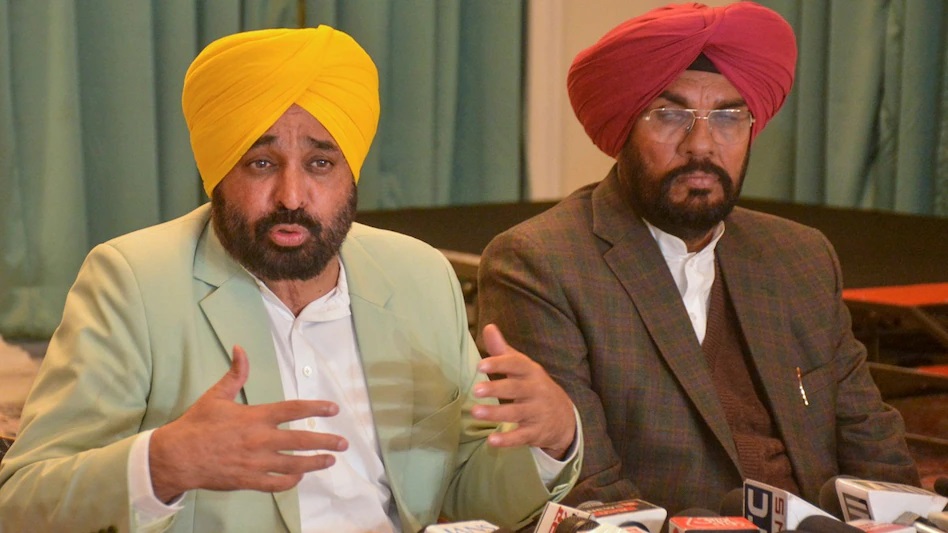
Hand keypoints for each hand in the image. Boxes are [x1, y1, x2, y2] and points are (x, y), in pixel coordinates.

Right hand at [149, 345, 346, 501]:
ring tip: (330, 460)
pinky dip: (291, 481)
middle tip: (343, 443)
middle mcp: (260, 440)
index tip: (333, 410)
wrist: (176, 457)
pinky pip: (277, 484)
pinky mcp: (248, 480)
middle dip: (326, 441)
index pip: (294, 410)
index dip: (316, 408)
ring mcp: (256, 462)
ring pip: (294, 465)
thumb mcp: (216, 395)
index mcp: (255, 417)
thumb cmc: (196, 425)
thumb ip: (236, 374)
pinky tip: (300, 476)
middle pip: (302, 441)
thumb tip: (240, 349)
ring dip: (315, 463)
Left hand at [472, 324, 576, 459]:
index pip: (516, 365)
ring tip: (476, 412)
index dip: (499, 364)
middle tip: (475, 390)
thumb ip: (504, 351)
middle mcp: (536, 391)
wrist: (565, 418)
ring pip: (517, 413)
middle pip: (516, 389)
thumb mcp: (523, 368)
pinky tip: (492, 441)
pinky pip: (522, 436)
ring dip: (496, 413)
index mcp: (531, 372)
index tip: (480, 366)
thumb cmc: (534, 387)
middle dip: (496, 389)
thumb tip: (489, 327)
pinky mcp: (536, 432)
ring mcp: (537, 413)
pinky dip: (508, 440)